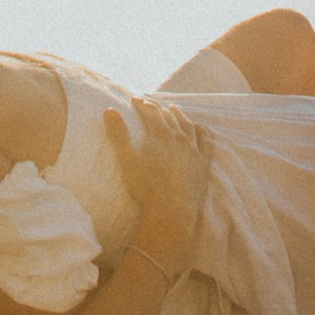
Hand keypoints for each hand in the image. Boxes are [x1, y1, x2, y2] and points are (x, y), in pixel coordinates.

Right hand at [106, 97, 205, 272]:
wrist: (172, 214)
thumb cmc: (146, 189)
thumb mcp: (127, 161)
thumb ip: (118, 135)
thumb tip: (109, 110)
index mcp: (161, 135)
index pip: (151, 112)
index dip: (142, 104)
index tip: (135, 101)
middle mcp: (180, 138)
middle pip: (169, 116)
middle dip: (157, 108)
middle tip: (149, 104)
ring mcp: (194, 150)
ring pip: (188, 125)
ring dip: (179, 115)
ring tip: (173, 110)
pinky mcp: (203, 164)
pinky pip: (206, 142)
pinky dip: (202, 132)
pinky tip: (199, 128)